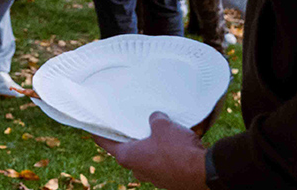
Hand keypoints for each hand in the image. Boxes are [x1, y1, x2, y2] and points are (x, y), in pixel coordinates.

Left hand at [92, 112, 208, 189]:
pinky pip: (161, 161)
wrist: (205, 172)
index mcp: (128, 157)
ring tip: (152, 128)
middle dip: (127, 136)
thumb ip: (154, 119)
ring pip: (145, 156)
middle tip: (127, 122)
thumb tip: (156, 118)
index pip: (105, 142)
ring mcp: (154, 176)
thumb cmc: (177, 149)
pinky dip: (163, 151)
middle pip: (126, 150)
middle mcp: (137, 169)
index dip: (98, 132)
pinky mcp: (169, 178)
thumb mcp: (162, 126)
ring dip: (148, 144)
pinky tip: (171, 139)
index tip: (92, 124)